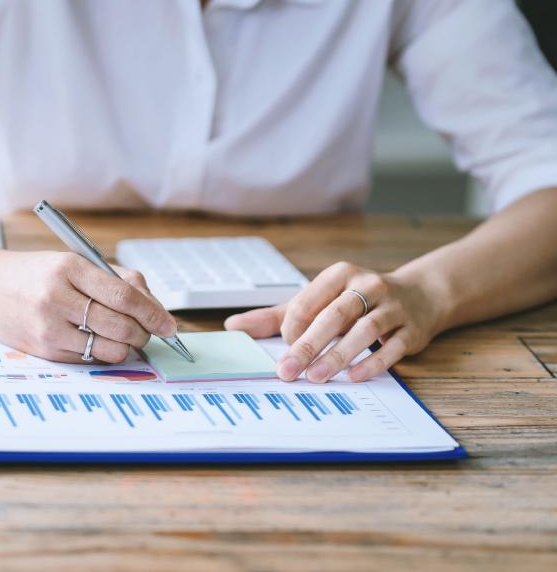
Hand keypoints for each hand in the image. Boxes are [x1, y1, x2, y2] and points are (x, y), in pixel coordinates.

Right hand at [0, 241, 176, 363]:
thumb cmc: (34, 273)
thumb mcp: (73, 262)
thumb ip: (116, 279)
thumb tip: (153, 308)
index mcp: (68, 268)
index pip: (124, 296)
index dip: (153, 313)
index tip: (169, 324)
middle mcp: (56, 297)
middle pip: (121, 326)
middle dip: (144, 333)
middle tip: (148, 332)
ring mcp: (48, 327)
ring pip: (109, 349)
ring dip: (127, 347)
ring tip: (124, 337)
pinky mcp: (43, 350)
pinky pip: (89, 359)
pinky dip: (103, 353)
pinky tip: (97, 341)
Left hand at [224, 262, 450, 382]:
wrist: (419, 296)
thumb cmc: (355, 302)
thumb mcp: (316, 302)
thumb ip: (276, 316)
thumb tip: (233, 326)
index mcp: (339, 275)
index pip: (308, 300)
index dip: (293, 326)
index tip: (284, 347)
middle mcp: (367, 286)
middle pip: (334, 316)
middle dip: (308, 345)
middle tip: (287, 371)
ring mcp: (392, 307)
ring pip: (364, 330)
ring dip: (338, 355)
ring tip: (317, 377)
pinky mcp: (411, 329)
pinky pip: (392, 347)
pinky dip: (373, 362)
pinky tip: (354, 376)